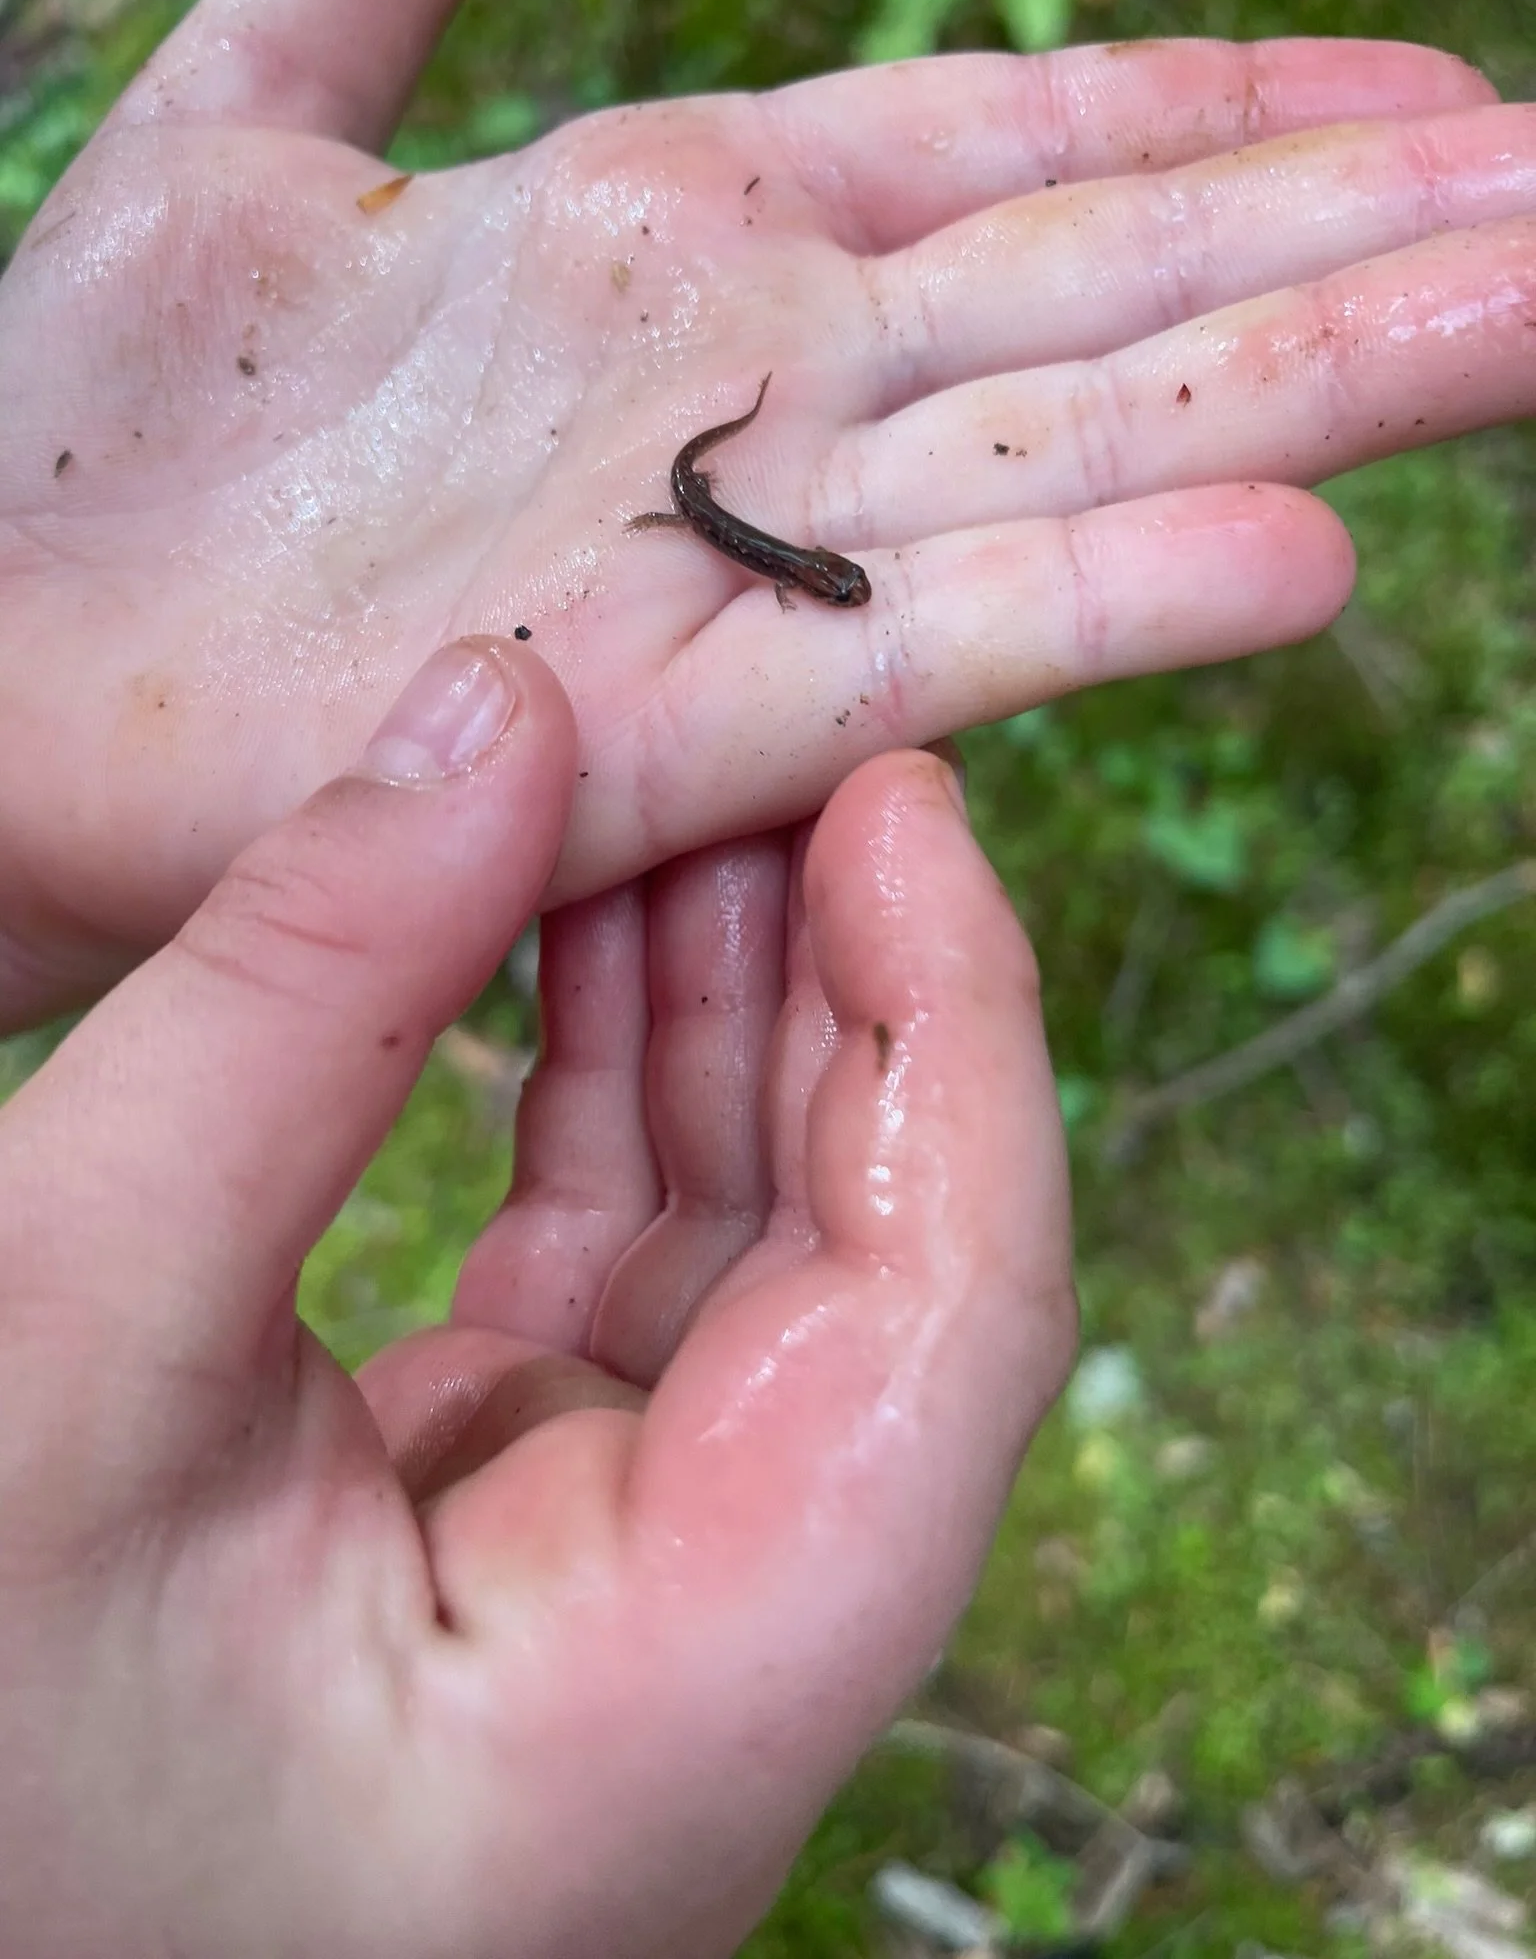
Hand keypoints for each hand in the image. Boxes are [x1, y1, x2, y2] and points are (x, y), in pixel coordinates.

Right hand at [0, 635, 1072, 1958]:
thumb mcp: (64, 1338)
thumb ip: (302, 1009)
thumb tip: (496, 711)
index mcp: (668, 1723)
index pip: (949, 1342)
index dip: (956, 1035)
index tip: (901, 799)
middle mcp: (697, 1667)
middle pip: (878, 1271)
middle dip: (838, 986)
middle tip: (788, 752)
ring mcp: (612, 1578)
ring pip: (756, 1247)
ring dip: (723, 1011)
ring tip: (680, 796)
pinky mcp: (517, 1501)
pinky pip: (629, 1258)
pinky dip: (615, 1083)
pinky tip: (584, 924)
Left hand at [2, 0, 1533, 1029]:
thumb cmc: (88, 437)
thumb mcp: (254, 119)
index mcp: (679, 239)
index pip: (1020, 151)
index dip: (1234, 112)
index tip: (1432, 84)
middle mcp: (754, 394)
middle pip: (1113, 285)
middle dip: (1362, 234)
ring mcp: (728, 557)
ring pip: (1078, 448)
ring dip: (1323, 389)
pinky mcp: (669, 720)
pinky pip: (924, 642)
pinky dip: (1106, 606)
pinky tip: (1300, 560)